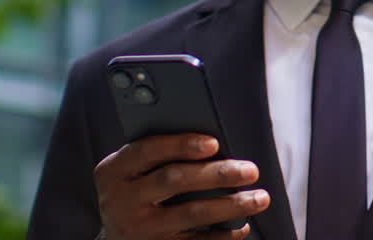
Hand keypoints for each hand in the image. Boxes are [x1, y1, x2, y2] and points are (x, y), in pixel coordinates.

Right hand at [94, 133, 269, 239]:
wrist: (115, 237)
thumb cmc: (135, 189)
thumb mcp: (132, 170)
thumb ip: (158, 153)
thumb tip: (213, 142)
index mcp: (113, 171)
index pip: (147, 150)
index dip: (181, 145)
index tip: (215, 143)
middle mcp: (120, 200)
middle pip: (173, 180)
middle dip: (216, 174)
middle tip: (251, 170)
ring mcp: (138, 228)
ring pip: (190, 214)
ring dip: (230, 206)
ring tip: (259, 198)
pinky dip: (222, 235)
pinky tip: (242, 225)